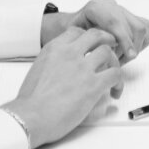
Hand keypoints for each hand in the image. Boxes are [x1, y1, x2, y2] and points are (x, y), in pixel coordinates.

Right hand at [3, 27, 124, 147]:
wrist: (30, 117)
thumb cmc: (30, 102)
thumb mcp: (38, 71)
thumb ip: (53, 65)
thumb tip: (62, 71)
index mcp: (54, 49)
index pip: (76, 32)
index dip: (87, 39)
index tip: (91, 46)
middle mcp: (69, 53)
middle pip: (96, 35)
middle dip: (106, 40)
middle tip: (111, 50)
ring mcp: (82, 67)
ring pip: (108, 52)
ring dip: (114, 63)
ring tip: (113, 76)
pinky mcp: (93, 84)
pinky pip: (115, 74)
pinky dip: (119, 83)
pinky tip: (114, 92)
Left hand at [41, 0, 148, 64]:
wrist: (71, 27)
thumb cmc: (70, 36)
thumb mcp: (73, 40)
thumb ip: (87, 44)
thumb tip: (105, 55)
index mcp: (95, 8)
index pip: (115, 22)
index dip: (125, 39)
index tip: (130, 55)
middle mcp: (110, 5)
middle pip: (133, 25)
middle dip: (131, 47)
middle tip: (120, 62)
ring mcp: (121, 9)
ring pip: (142, 27)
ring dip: (136, 46)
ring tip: (121, 57)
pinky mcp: (129, 15)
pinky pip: (145, 28)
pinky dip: (141, 42)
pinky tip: (127, 51)